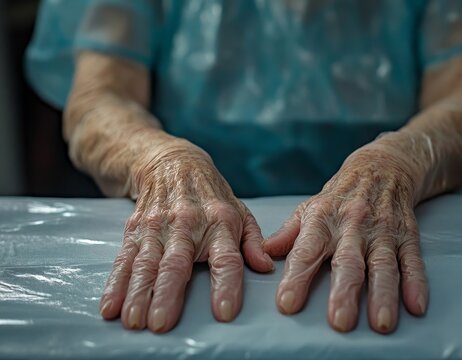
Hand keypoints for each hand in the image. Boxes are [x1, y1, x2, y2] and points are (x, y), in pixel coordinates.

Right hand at [99, 141, 273, 331]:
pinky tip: (110, 306)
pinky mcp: (135, 230)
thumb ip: (254, 241)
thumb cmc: (211, 196)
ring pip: (146, 264)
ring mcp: (158, 227)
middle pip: (177, 263)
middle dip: (167, 294)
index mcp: (220, 223)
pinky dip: (116, 284)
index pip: (227, 258)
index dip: (226, 285)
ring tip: (134, 321)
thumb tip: (267, 268)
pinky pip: (124, 259)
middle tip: (161, 324)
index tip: (224, 312)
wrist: (172, 162)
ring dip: (138, 293)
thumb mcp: (240, 211)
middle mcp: (187, 225)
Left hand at [264, 146, 427, 332]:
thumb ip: (288, 234)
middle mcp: (353, 226)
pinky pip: (412, 260)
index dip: (296, 277)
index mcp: (322, 220)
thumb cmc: (338, 196)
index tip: (287, 304)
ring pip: (383, 265)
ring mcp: (382, 231)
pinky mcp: (407, 235)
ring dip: (383, 294)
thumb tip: (263, 255)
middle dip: (344, 291)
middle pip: (348, 262)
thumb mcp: (309, 208)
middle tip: (339, 322)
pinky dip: (416, 283)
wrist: (381, 167)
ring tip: (381, 323)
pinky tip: (416, 306)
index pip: (306, 251)